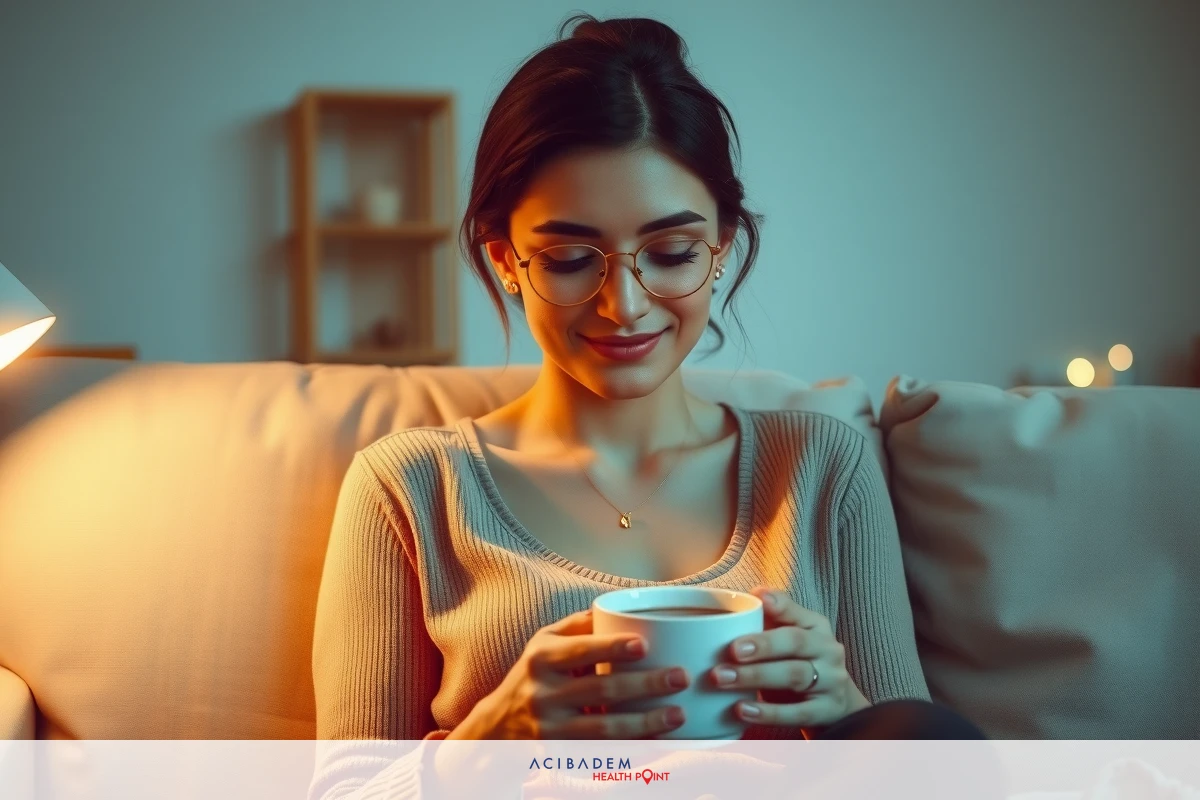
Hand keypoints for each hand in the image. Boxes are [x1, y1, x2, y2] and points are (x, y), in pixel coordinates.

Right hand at [449, 608, 690, 738]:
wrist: (497, 726)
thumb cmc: (533, 675)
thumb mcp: (544, 643)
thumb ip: (578, 625)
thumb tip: (619, 604)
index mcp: (542, 659)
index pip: (579, 651)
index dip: (611, 647)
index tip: (644, 645)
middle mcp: (543, 694)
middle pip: (599, 689)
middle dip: (644, 684)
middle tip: (679, 677)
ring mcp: (550, 730)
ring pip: (603, 729)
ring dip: (645, 722)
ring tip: (678, 714)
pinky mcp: (559, 756)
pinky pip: (601, 755)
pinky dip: (631, 751)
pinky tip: (658, 745)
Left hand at [706, 586, 871, 730]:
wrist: (836, 703)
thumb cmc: (799, 663)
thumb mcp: (790, 637)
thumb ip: (771, 618)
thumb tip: (747, 595)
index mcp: (815, 626)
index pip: (797, 612)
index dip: (779, 606)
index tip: (757, 600)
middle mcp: (827, 650)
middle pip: (795, 642)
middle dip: (761, 645)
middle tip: (730, 650)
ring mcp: (830, 681)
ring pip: (794, 675)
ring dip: (755, 676)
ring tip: (723, 679)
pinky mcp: (826, 711)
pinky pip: (797, 713)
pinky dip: (768, 712)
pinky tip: (742, 710)